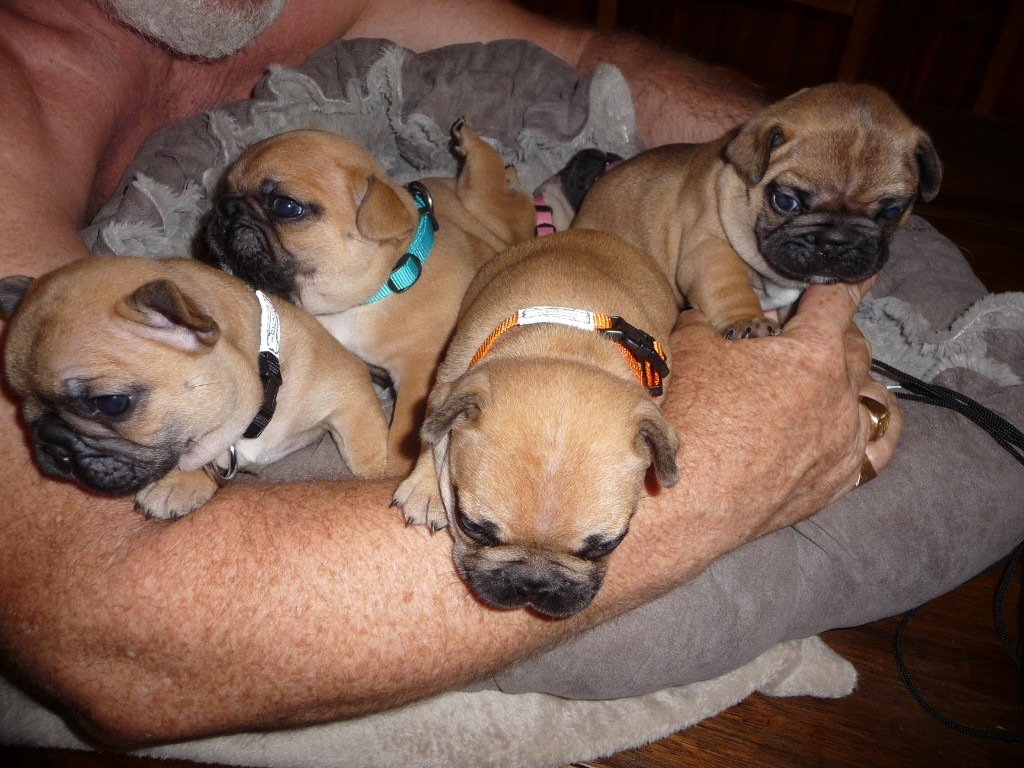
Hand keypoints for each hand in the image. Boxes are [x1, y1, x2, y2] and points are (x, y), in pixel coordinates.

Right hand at [648, 279, 901, 562]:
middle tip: (803, 329)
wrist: (682, 501)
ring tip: (831, 372)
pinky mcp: (838, 481)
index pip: (836, 300)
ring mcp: (845, 442)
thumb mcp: (689, 348)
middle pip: (856, 346)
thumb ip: (710, 319)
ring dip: (854, 376)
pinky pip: (879, 446)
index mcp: (812, 354)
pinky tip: (862, 417)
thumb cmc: (686, 420)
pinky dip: (874, 424)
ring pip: (872, 393)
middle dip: (833, 330)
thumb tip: (713, 313)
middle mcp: (840, 396)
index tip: (848, 271)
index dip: (839, 281)